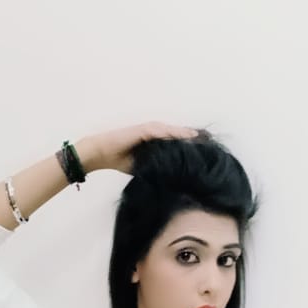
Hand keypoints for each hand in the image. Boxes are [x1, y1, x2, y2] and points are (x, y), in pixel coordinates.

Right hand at [79, 121, 198, 175]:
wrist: (100, 153)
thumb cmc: (119, 160)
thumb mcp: (142, 165)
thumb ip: (156, 166)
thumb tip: (170, 177)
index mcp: (153, 141)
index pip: (174, 141)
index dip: (188, 146)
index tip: (203, 152)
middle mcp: (152, 132)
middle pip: (175, 133)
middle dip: (190, 138)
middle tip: (207, 143)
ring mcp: (147, 129)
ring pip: (170, 130)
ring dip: (184, 133)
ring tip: (199, 139)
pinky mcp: (141, 129)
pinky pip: (159, 130)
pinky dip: (171, 133)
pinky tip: (182, 136)